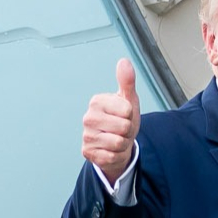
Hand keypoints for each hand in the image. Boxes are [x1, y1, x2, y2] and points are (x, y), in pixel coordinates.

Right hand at [83, 59, 139, 181]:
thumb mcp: (128, 100)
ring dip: (123, 144)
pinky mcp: (88, 153)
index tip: (125, 115)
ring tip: (117, 139)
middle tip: (122, 129)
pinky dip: (117, 155)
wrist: (118, 143)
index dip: (131, 115)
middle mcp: (87, 118)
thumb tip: (124, 61)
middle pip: (124, 127)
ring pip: (118, 143)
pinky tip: (111, 150)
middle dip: (128, 131)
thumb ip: (127, 81)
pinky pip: (112, 156)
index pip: (127, 110)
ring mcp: (86, 136)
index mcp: (96, 101)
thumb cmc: (123, 119)